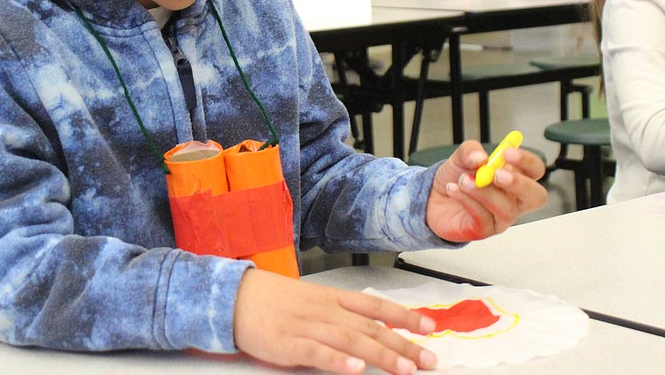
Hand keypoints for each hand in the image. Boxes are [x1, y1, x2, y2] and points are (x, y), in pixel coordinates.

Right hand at [233, 269, 437, 373]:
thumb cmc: (273, 300)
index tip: (430, 327)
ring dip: (381, 355)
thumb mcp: (312, 300)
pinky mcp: (289, 344)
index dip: (405, 316)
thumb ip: (340, 312)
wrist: (234, 297)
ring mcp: (308, 326)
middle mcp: (326, 310)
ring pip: (352, 340)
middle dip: (404, 344)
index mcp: (332, 297)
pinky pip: (318, 353)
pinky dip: (338, 362)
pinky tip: (356, 370)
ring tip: (405, 369)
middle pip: (371, 327)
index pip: (376, 306)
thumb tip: (372, 324)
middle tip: (429, 359)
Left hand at [425, 141, 546, 242]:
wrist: (433, 198)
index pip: (535, 170)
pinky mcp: (484, 230)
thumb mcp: (461, 157)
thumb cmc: (456, 177)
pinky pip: (482, 217)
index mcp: (515, 176)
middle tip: (496, 174)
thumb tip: (481, 157)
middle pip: (536, 197)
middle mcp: (514, 199)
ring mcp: (501, 217)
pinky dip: (466, 200)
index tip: (506, 152)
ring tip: (463, 180)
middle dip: (519, 184)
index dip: (526, 161)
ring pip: (506, 209)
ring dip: (483, 191)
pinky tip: (454, 189)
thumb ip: (470, 151)